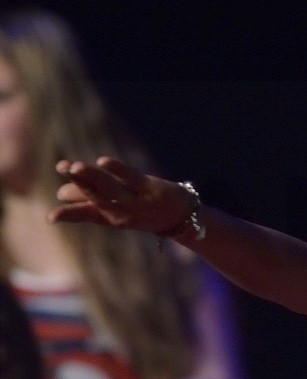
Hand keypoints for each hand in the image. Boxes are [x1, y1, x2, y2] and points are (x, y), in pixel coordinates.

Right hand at [48, 157, 191, 234]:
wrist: (184, 217)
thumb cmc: (146, 211)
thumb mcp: (118, 211)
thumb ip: (90, 203)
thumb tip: (61, 194)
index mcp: (112, 217)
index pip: (87, 215)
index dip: (69, 215)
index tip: (50, 218)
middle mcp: (123, 212)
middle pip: (97, 199)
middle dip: (79, 186)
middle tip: (62, 171)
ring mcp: (137, 201)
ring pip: (110, 189)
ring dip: (92, 178)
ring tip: (74, 167)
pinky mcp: (151, 189)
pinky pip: (131, 178)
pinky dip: (117, 169)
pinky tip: (102, 160)